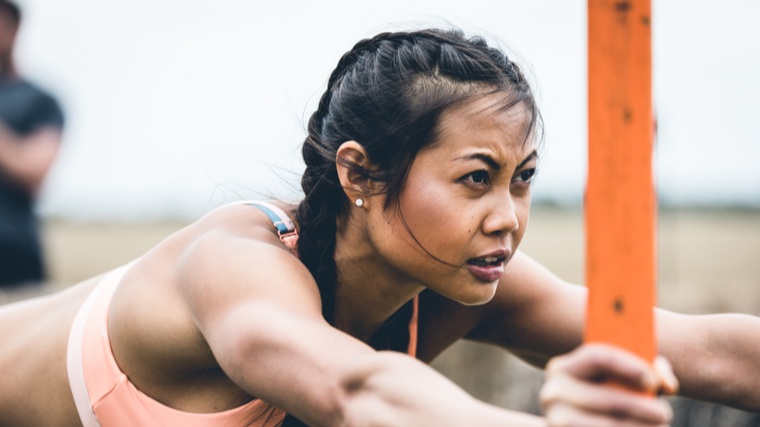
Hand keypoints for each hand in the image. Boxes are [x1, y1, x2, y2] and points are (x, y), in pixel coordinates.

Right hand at [539, 343, 678, 426]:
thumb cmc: (600, 402)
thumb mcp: (612, 382)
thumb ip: (642, 372)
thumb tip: (666, 384)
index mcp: (563, 368)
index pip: (597, 357)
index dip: (629, 366)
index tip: (653, 381)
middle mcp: (553, 392)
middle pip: (607, 398)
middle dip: (641, 407)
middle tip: (665, 413)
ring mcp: (556, 420)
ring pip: (608, 425)